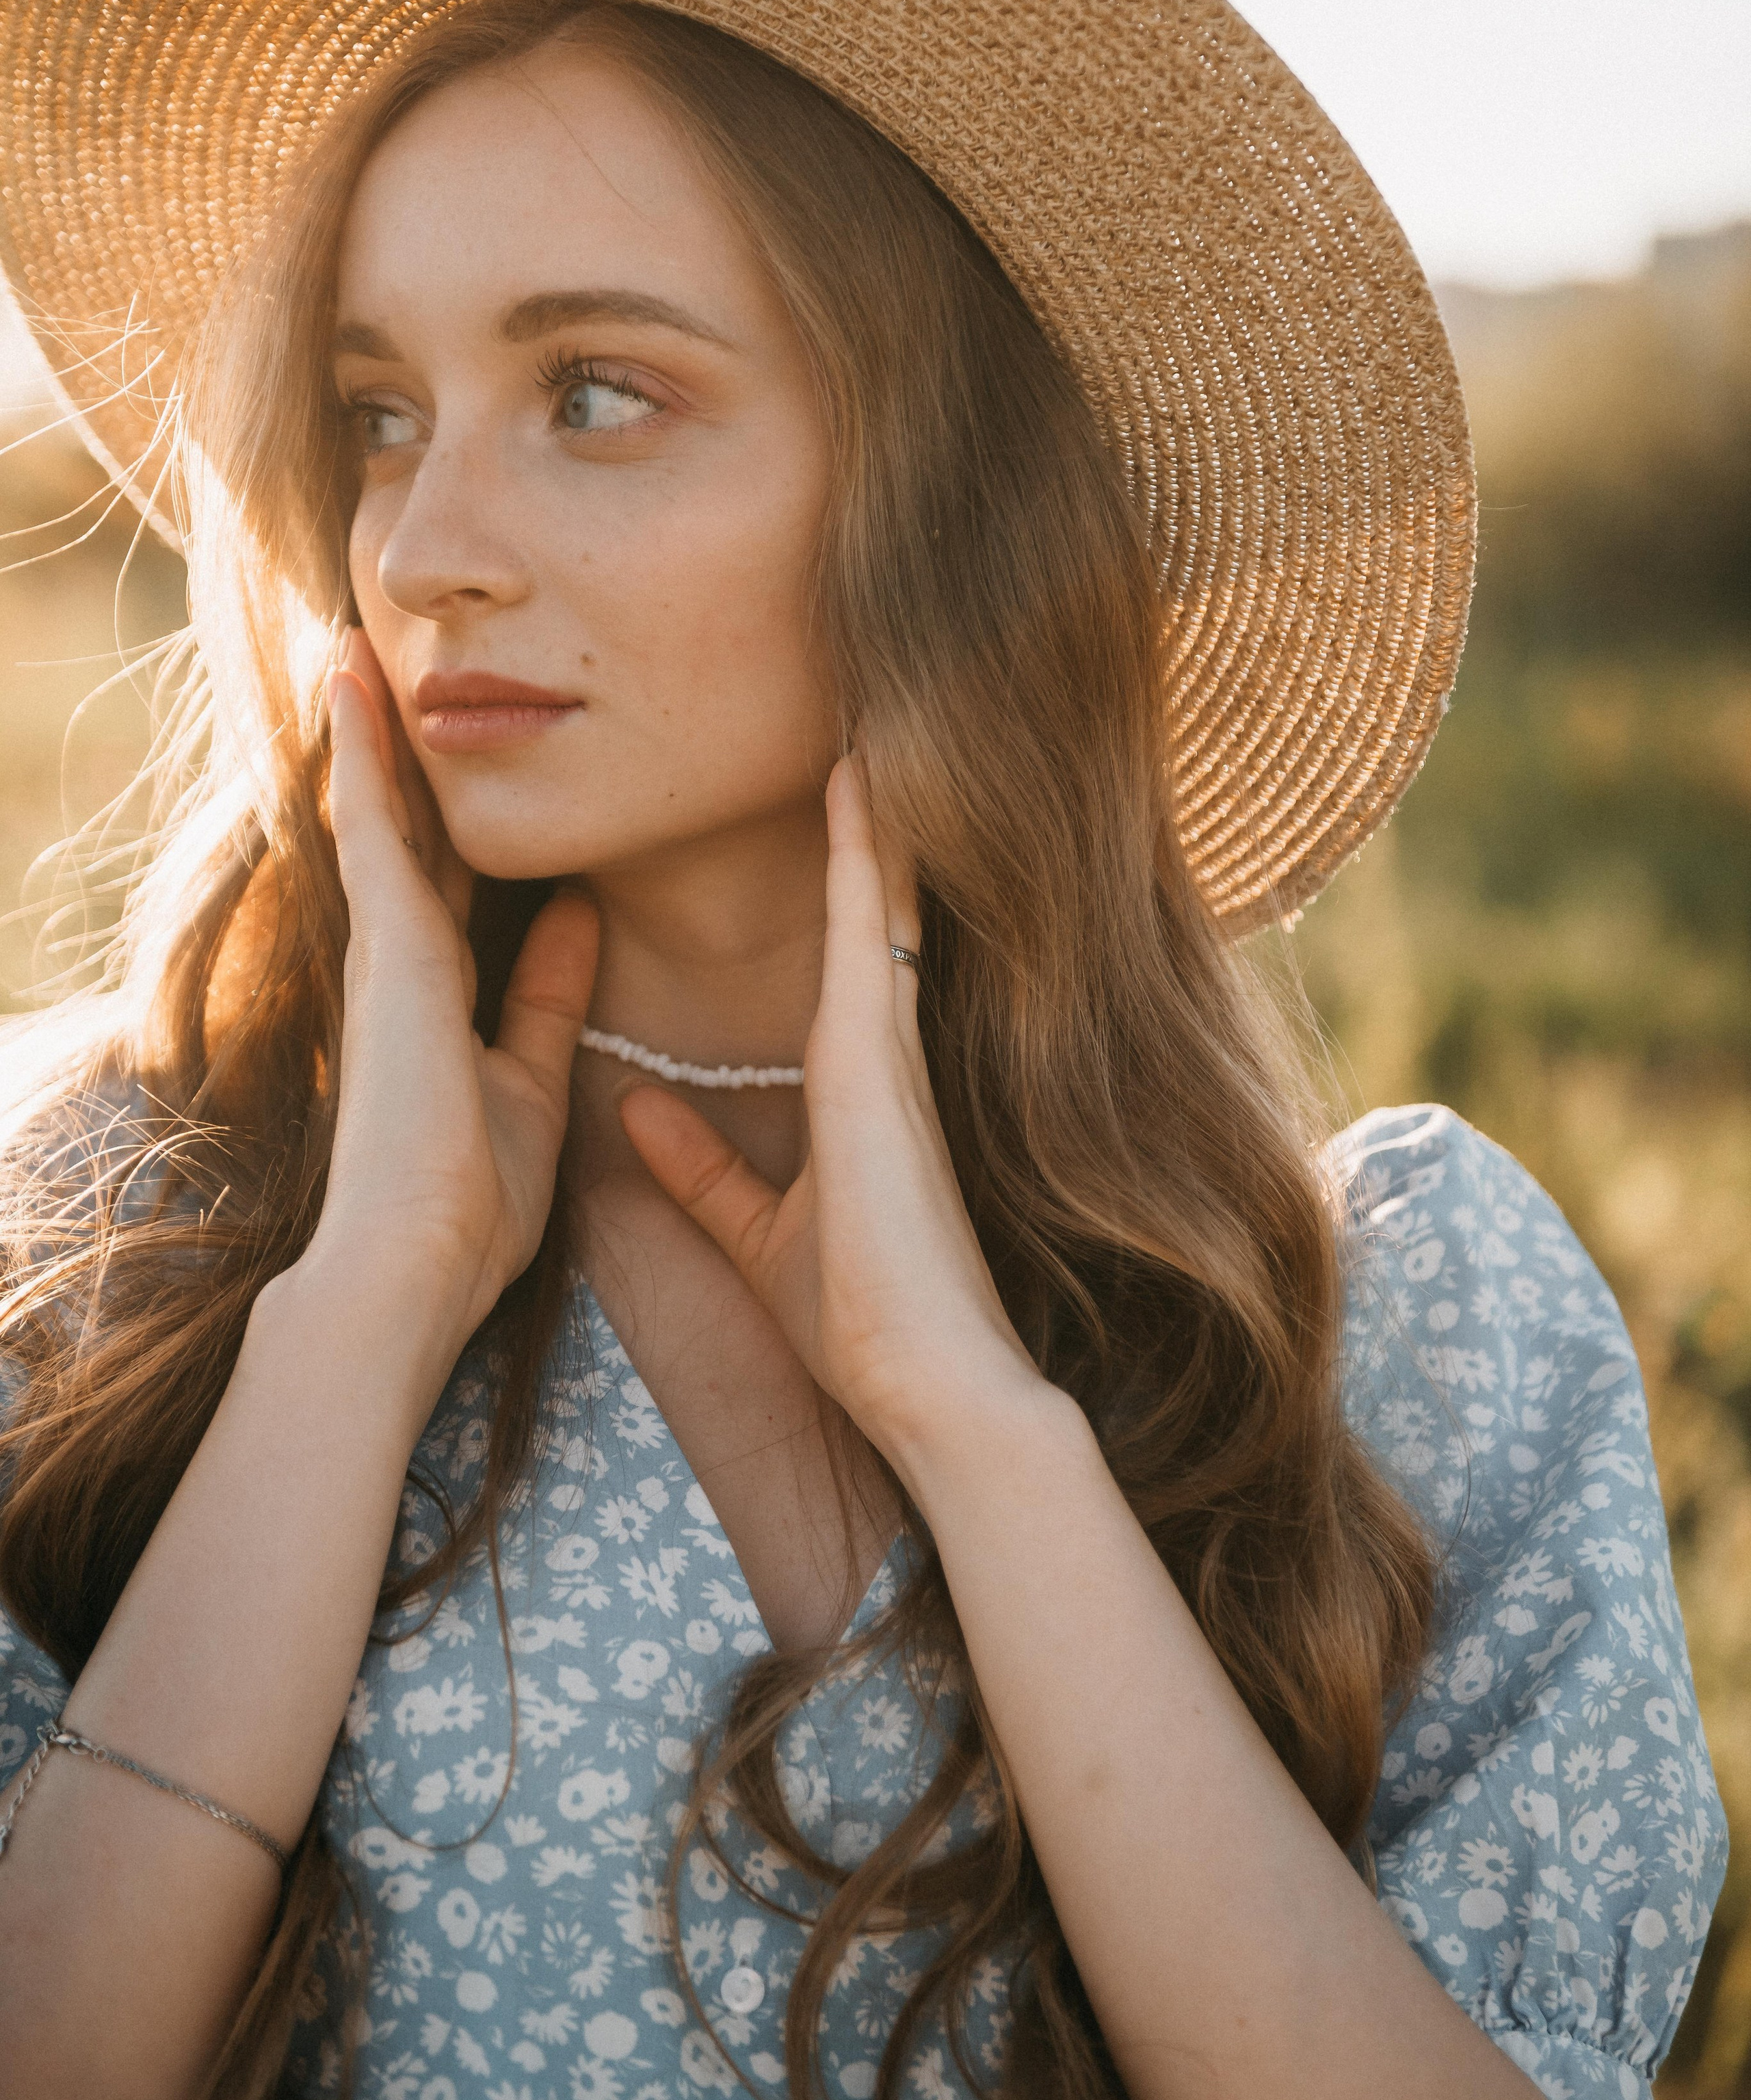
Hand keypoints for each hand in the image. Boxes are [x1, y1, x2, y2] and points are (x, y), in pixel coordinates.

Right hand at [307, 629, 597, 1369]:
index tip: (447, 760)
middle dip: (394, 760)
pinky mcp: (386, 953)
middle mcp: (403, 966)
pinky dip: (364, 761)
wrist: (418, 1267)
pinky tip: (353, 691)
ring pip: (376, 819)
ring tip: (355, 652)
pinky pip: (371, 832)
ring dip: (367, 738)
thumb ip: (546, 1000)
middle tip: (381, 671)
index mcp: (441, 998)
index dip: (444, 821)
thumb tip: (578, 919)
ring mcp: (385, 956)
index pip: (445, 886)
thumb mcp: (531, 1082)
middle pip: (401, 837)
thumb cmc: (471, 1201)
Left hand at [619, 758, 1043, 1474]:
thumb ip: (699, 1168)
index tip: (834, 796)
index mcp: (854, 1082)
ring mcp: (885, 1045)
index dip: (844, 871)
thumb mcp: (757, 1233)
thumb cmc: (863, 1320)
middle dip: (866, 820)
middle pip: (871, 904)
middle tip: (857, 723)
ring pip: (876, 897)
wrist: (925, 1384)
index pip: (847, 948)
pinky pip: (868, 929)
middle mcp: (877, 1046)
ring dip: (871, 810)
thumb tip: (634, 1106)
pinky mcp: (877, 1058)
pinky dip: (865, 853)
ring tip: (861, 715)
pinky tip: (860, 780)